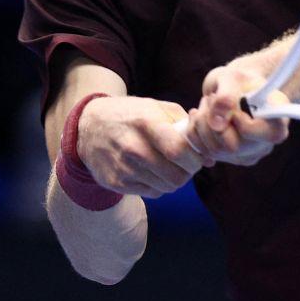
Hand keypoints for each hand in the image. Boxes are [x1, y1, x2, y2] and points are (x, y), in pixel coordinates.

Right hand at [76, 95, 208, 197]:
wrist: (89, 126)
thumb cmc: (130, 115)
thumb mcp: (156, 108)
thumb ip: (185, 127)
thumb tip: (210, 157)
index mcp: (145, 123)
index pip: (179, 151)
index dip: (195, 158)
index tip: (197, 155)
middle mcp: (133, 148)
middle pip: (176, 176)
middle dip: (188, 172)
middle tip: (186, 164)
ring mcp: (123, 168)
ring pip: (166, 187)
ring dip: (175, 179)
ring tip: (170, 165)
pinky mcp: (116, 183)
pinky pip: (151, 193)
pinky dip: (158, 185)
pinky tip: (153, 171)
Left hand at [188, 58, 288, 166]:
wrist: (234, 88)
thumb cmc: (238, 80)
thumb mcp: (231, 78)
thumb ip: (225, 97)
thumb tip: (217, 125)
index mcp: (278, 118)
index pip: (270, 134)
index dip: (244, 123)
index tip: (234, 106)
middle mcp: (266, 141)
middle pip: (234, 147)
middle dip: (213, 120)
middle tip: (210, 98)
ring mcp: (249, 153)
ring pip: (216, 151)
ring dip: (202, 124)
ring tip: (207, 104)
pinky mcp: (231, 158)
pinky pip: (205, 152)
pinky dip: (195, 132)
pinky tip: (200, 116)